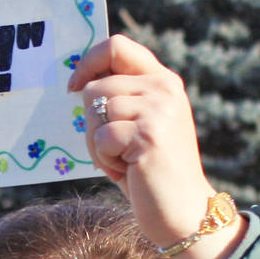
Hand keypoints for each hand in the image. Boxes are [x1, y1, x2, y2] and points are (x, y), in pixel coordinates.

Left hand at [68, 35, 243, 258]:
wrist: (184, 212)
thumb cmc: (152, 172)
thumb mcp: (139, 126)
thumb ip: (119, 99)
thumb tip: (77, 84)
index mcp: (163, 81)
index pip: (117, 46)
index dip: (88, 62)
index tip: (74, 86)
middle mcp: (164, 89)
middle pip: (96, 87)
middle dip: (91, 123)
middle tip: (115, 150)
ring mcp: (158, 109)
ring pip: (94, 112)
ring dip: (98, 144)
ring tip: (124, 161)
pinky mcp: (148, 134)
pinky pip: (100, 138)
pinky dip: (105, 160)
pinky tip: (129, 171)